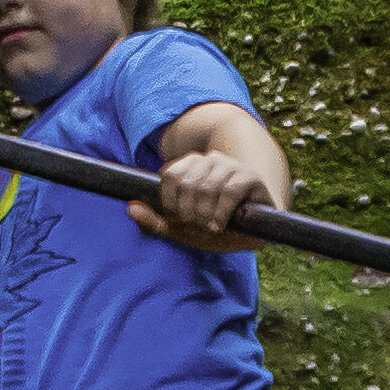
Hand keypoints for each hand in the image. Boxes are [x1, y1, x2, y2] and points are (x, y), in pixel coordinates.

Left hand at [134, 143, 274, 249]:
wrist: (259, 227)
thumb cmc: (218, 225)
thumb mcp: (184, 227)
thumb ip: (156, 221)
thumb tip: (130, 207)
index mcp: (191, 166)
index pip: (170, 175)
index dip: (170, 203)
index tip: (180, 219)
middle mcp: (210, 160)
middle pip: (187, 183)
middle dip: (188, 213)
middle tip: (197, 228)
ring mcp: (230, 167)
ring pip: (206, 187)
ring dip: (204, 215)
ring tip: (210, 229)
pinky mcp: (249, 177)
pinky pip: (228, 191)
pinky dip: (220, 212)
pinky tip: (220, 225)